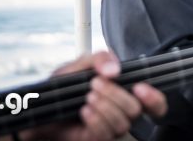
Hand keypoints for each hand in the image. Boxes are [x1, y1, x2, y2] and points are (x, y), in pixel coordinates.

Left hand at [20, 51, 166, 140]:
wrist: (37, 107)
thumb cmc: (61, 87)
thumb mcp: (80, 65)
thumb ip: (100, 59)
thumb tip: (115, 69)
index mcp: (124, 94)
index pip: (154, 104)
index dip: (154, 98)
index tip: (140, 87)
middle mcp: (121, 114)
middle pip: (137, 110)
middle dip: (116, 94)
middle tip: (96, 85)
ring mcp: (109, 129)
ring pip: (123, 122)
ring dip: (105, 106)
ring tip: (87, 97)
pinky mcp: (95, 140)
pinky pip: (105, 133)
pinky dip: (96, 119)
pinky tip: (84, 111)